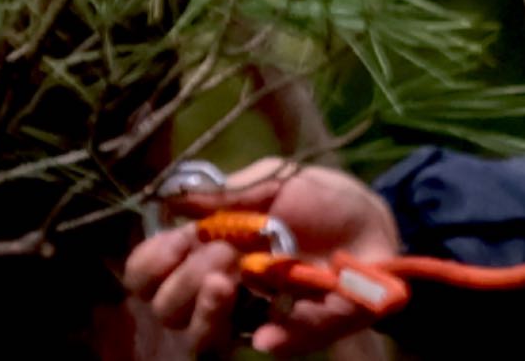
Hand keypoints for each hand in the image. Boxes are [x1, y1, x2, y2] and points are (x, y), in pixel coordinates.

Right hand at [124, 157, 401, 356]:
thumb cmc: (317, 196)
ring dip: (205, 313)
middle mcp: (221, 286)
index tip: (176, 240)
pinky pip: (276, 347)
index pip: (148, 272)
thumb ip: (221, 193)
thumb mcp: (268, 181)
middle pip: (168, 309)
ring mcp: (258, 314)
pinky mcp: (301, 332)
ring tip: (225, 283)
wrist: (376, 219)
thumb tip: (165, 199)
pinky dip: (271, 340)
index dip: (150, 262)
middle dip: (182, 280)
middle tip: (221, 252)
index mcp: (205, 247)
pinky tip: (266, 334)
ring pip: (203, 341)